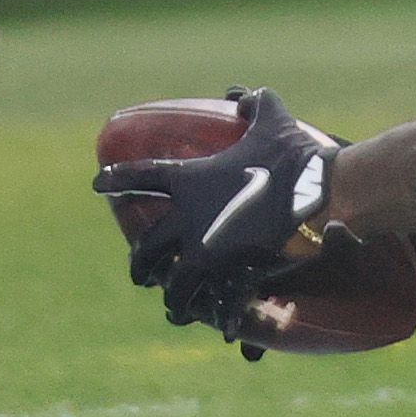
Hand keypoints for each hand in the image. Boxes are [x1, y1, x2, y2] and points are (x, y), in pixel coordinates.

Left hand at [93, 87, 335, 335]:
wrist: (318, 191)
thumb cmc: (294, 154)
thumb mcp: (274, 118)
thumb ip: (255, 104)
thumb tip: (242, 94)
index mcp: (188, 178)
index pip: (138, 177)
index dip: (115, 180)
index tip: (97, 184)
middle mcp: (186, 216)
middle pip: (147, 244)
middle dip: (139, 260)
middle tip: (138, 271)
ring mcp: (204, 245)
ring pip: (171, 277)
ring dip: (169, 293)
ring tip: (172, 305)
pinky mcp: (229, 268)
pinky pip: (208, 294)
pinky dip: (209, 309)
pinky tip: (208, 321)